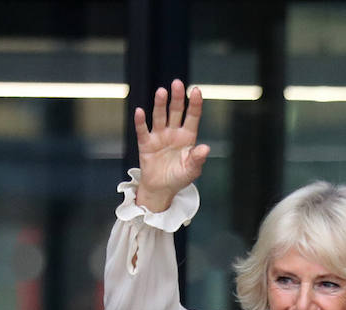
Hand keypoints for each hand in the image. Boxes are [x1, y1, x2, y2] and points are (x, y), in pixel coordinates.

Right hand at [134, 79, 209, 212]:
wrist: (161, 190)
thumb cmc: (178, 178)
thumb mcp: (191, 171)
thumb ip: (197, 159)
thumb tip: (205, 148)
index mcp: (187, 137)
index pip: (192, 116)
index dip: (194, 103)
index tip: (196, 90)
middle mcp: (173, 132)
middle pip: (176, 111)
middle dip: (177, 98)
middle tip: (177, 83)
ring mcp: (159, 136)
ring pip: (160, 116)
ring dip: (160, 104)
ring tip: (161, 92)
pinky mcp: (146, 144)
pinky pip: (143, 130)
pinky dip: (141, 121)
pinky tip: (140, 112)